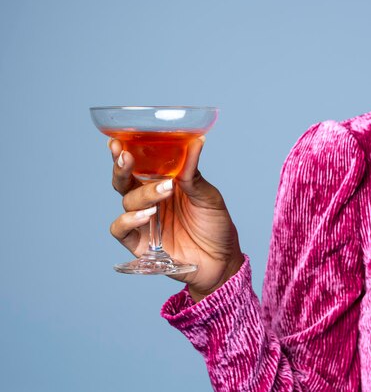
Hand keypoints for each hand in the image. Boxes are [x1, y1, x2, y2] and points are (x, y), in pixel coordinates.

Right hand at [107, 137, 243, 301]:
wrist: (222, 260)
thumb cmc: (216, 225)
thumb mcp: (208, 196)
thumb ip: (194, 174)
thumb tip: (196, 142)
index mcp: (163, 183)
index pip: (139, 165)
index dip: (125, 152)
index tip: (118, 140)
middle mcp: (149, 200)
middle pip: (124, 180)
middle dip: (121, 167)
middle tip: (126, 157)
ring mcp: (143, 221)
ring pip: (127, 201)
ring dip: (143, 194)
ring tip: (164, 190)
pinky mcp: (140, 243)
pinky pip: (120, 229)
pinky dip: (129, 220)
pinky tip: (147, 215)